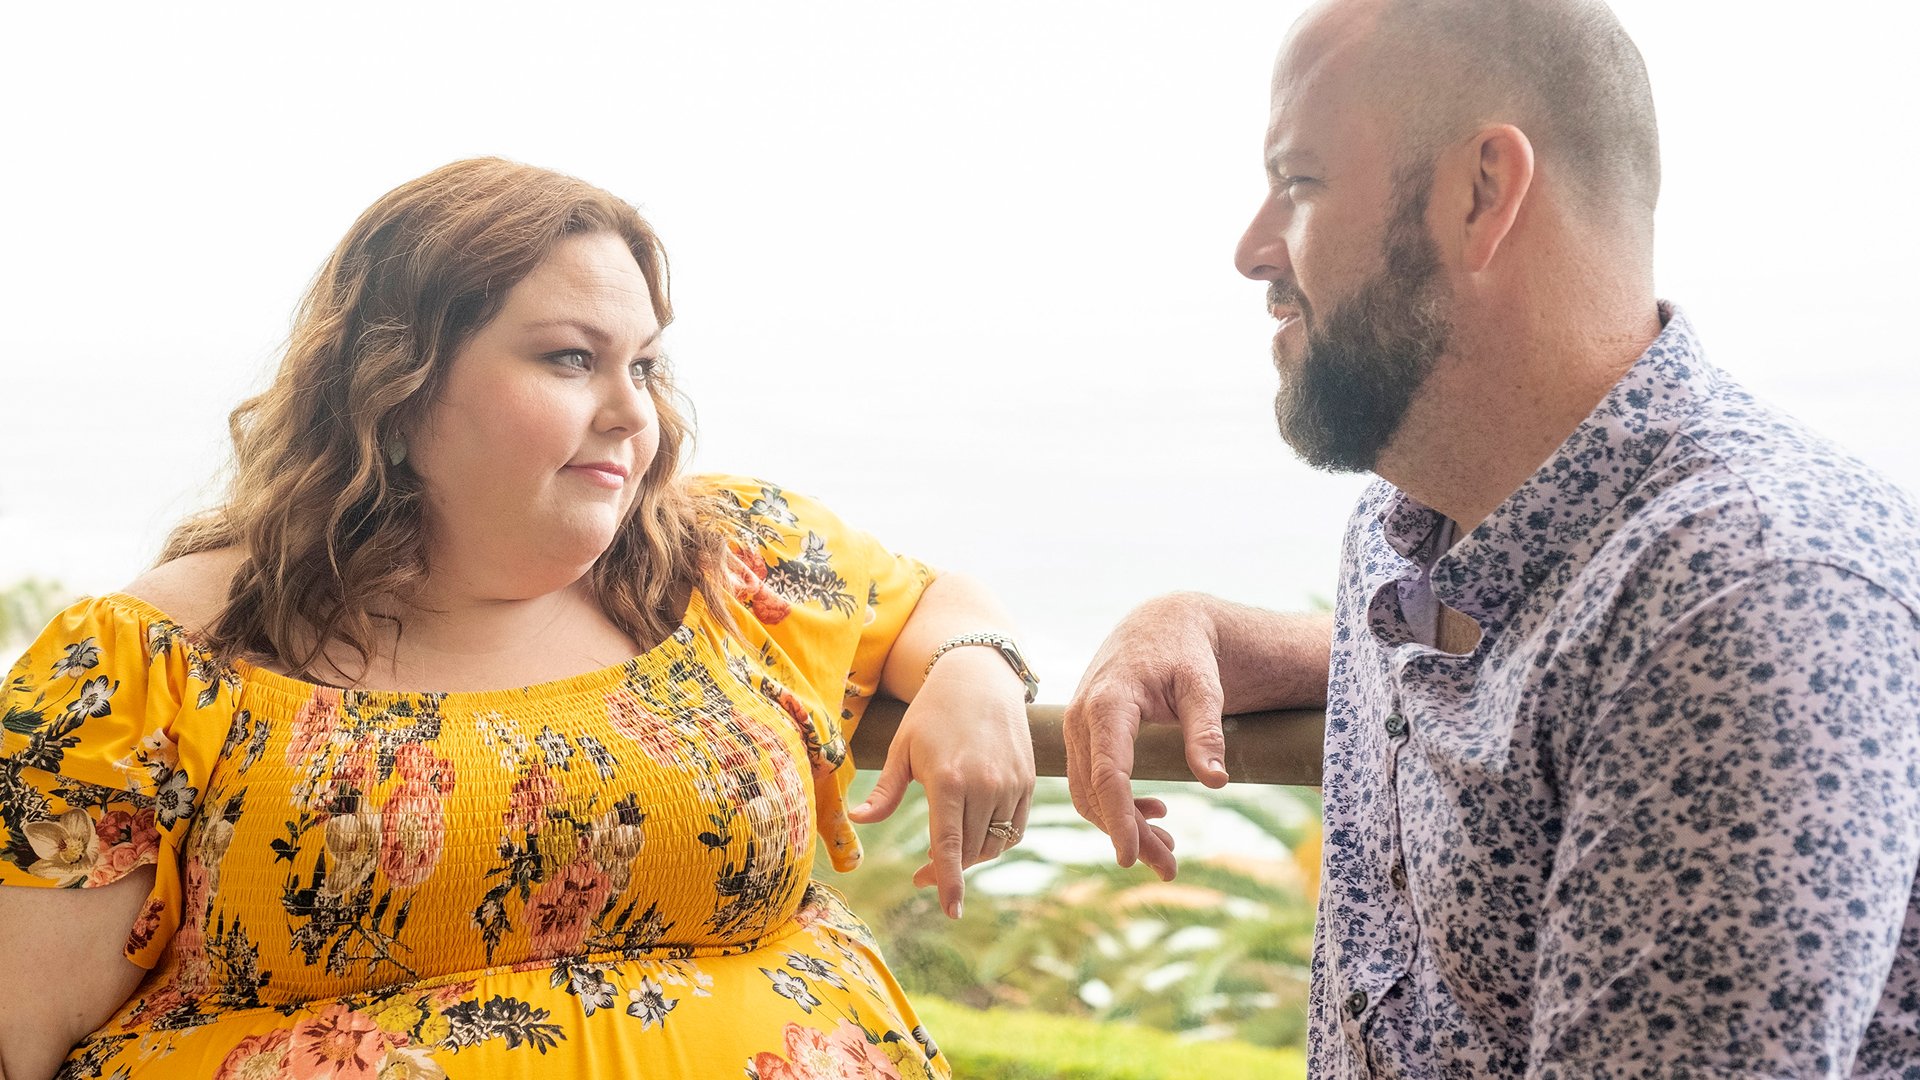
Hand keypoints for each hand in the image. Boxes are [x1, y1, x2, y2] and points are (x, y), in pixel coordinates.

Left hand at [848, 648, 1033, 918]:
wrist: (981, 678)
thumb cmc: (933, 712)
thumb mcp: (903, 747)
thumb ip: (885, 791)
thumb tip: (858, 822)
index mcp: (948, 780)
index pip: (949, 846)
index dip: (949, 882)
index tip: (951, 912)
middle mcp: (985, 786)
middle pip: (970, 851)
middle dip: (947, 871)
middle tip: (923, 873)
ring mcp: (1010, 785)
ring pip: (992, 844)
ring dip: (970, 857)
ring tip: (946, 850)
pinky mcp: (1027, 782)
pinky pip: (1013, 829)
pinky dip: (994, 841)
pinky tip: (974, 834)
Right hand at [1063, 594, 1229, 880]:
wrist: (1160, 624)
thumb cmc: (1185, 653)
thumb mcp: (1204, 687)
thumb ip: (1205, 732)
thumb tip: (1216, 782)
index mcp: (1109, 703)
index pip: (1107, 773)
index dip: (1118, 818)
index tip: (1133, 858)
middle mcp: (1082, 717)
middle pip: (1095, 793)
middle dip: (1128, 835)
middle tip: (1170, 868)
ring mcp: (1077, 726)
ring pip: (1087, 792)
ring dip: (1122, 825)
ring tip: (1168, 849)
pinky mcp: (1083, 734)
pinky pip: (1089, 780)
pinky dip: (1116, 805)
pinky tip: (1156, 811)